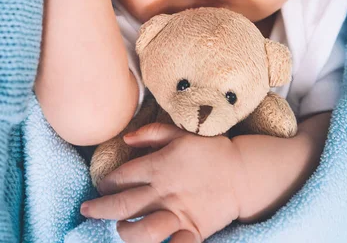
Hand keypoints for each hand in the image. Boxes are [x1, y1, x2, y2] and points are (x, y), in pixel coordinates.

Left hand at [80, 122, 244, 242]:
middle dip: (99, 209)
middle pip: (122, 204)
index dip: (106, 181)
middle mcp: (163, 191)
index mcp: (159, 166)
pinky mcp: (191, 229)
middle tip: (87, 210)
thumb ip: (151, 133)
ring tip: (117, 229)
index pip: (122, 176)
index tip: (100, 185)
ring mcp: (177, 213)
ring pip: (140, 230)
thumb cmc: (209, 151)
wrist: (241, 172)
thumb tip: (125, 138)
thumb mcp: (180, 134)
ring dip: (123, 232)